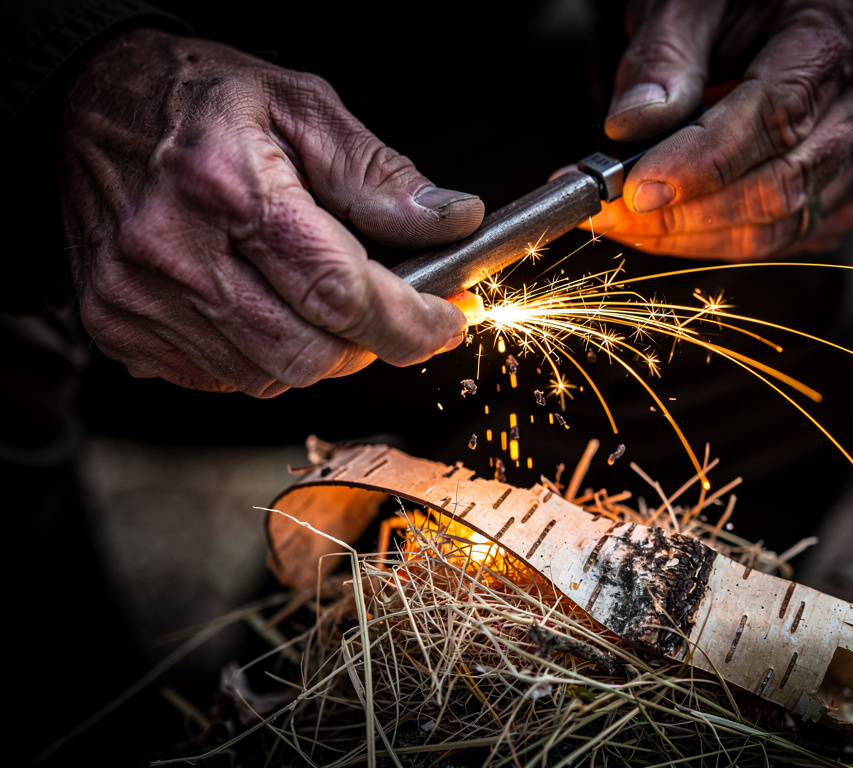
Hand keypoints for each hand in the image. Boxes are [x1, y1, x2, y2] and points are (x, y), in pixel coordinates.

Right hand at [59, 27, 483, 396]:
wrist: (86, 108)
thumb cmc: (200, 102)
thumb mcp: (301, 106)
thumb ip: (378, 174)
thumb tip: (454, 222)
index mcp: (226, 184)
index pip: (338, 291)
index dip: (408, 323)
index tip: (447, 322)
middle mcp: (172, 250)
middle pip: (309, 352)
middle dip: (370, 343)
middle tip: (390, 309)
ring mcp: (138, 298)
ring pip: (270, 376)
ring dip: (318, 351)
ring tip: (317, 295)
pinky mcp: (119, 329)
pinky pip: (224, 379)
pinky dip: (264, 356)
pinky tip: (264, 306)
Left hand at [589, 0, 852, 259]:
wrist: (784, 10)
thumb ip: (665, 56)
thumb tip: (631, 129)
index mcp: (842, 26)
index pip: (776, 116)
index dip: (701, 165)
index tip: (634, 189)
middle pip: (780, 185)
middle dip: (684, 214)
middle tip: (611, 215)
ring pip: (779, 226)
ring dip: (692, 237)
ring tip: (628, 223)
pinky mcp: (849, 190)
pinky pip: (783, 239)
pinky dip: (717, 241)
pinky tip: (671, 222)